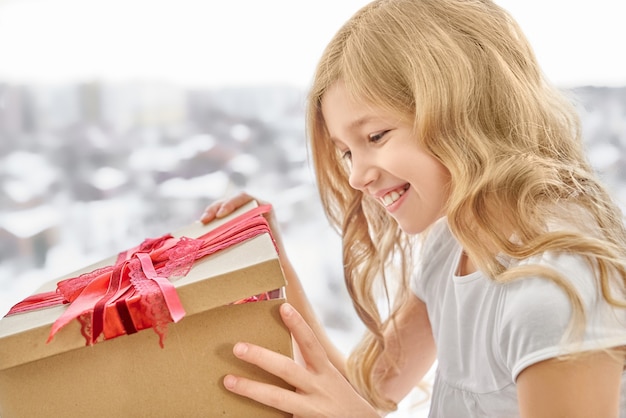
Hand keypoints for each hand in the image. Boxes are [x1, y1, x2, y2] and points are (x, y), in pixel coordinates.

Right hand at [200, 192, 285, 255]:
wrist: (277, 261)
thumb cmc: (276, 254)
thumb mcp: (271, 243)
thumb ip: (260, 237)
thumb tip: (248, 241)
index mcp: (264, 206)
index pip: (244, 197)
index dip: (230, 203)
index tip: (221, 214)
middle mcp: (253, 207)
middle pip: (230, 201)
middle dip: (216, 208)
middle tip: (205, 220)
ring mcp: (242, 214)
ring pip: (223, 207)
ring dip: (210, 213)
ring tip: (202, 223)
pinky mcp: (234, 222)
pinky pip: (221, 218)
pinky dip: (211, 221)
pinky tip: (202, 227)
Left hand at [223, 303, 379, 417]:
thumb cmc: (339, 400)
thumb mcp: (330, 379)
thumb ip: (310, 366)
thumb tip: (281, 348)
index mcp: (325, 372)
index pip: (311, 344)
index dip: (298, 325)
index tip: (283, 307)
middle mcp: (318, 388)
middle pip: (287, 369)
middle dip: (261, 357)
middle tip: (237, 347)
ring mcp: (311, 410)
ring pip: (277, 398)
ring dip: (250, 389)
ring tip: (228, 381)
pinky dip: (261, 417)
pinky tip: (239, 415)